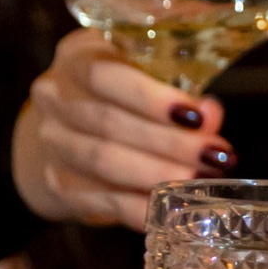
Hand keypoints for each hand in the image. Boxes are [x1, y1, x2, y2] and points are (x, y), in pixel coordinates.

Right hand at [13, 31, 232, 229]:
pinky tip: (174, 210)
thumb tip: (210, 114)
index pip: (105, 75)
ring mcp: (52, 143)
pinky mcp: (58, 185)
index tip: (198, 117)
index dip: (152, 98)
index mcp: (77, 58)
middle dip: (169, 142)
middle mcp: (54, 97)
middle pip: (109, 122)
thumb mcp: (149, 81)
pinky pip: (102, 201)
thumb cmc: (122, 99)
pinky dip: (142, 208)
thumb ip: (178, 95)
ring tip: (199, 180)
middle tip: (215, 156)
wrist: (68, 136)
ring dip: (159, 175)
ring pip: (105, 161)